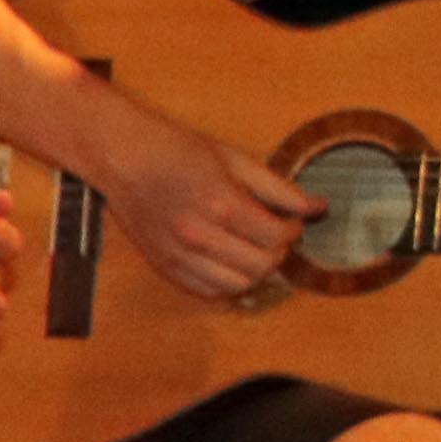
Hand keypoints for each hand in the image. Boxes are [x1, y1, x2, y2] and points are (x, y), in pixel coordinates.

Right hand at [96, 115, 316, 300]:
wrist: (123, 155)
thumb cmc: (177, 149)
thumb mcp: (234, 159)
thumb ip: (278, 187)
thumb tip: (317, 206)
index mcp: (221, 203)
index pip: (276, 236)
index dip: (293, 231)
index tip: (292, 222)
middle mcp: (199, 234)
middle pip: (260, 266)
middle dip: (278, 253)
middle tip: (276, 237)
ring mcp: (178, 254)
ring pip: (236, 286)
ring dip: (254, 273)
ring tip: (253, 251)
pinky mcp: (163, 265)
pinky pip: (206, 292)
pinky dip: (226, 284)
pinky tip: (228, 263)